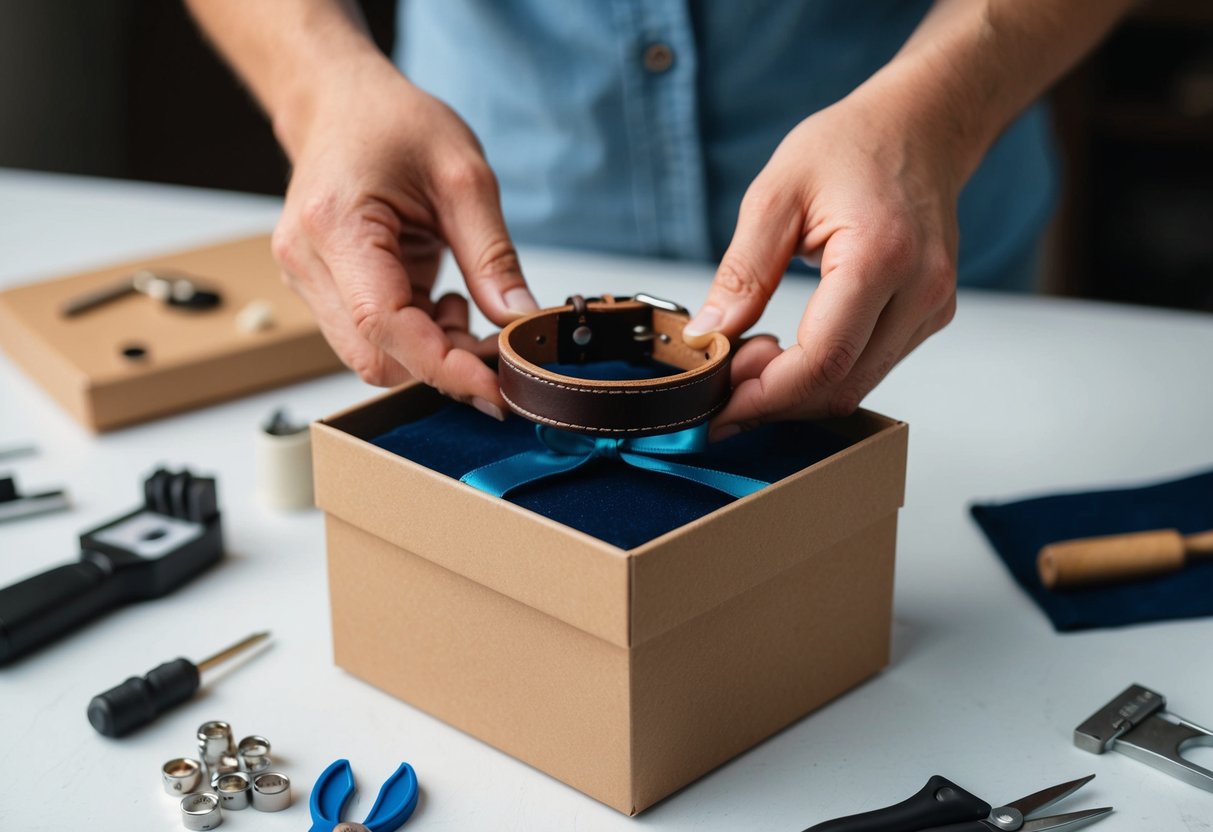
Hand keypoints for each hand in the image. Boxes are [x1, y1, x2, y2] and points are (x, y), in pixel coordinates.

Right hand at [271, 56, 536, 418]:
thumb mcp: (464, 177)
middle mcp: (306, 261)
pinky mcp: (319, 290)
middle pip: (375, 357)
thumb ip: (492, 257)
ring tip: (461, 304)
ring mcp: (306, 280)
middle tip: (493, 341)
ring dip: (429, 351)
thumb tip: (519, 320)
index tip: (494, 386)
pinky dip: (415, 337)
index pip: (385, 325)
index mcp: (336, 225)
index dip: (443, 366)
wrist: (339, 103)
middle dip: (443, 363)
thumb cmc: (392, 123)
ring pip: (372, 358)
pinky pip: (370, 339)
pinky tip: (437, 301)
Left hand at [684, 79, 960, 437]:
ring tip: (753, 356)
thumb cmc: (850, 146)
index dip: (765, 394)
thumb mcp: (776, 195)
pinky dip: (823, 374)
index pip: (822, 358)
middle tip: (725, 379)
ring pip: (857, 386)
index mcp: (882, 256)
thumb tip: (707, 335)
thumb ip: (742, 273)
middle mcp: (920, 290)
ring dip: (796, 391)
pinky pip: (871, 367)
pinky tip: (788, 351)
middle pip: (840, 385)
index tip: (718, 404)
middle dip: (774, 399)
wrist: (919, 126)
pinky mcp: (930, 316)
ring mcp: (932, 307)